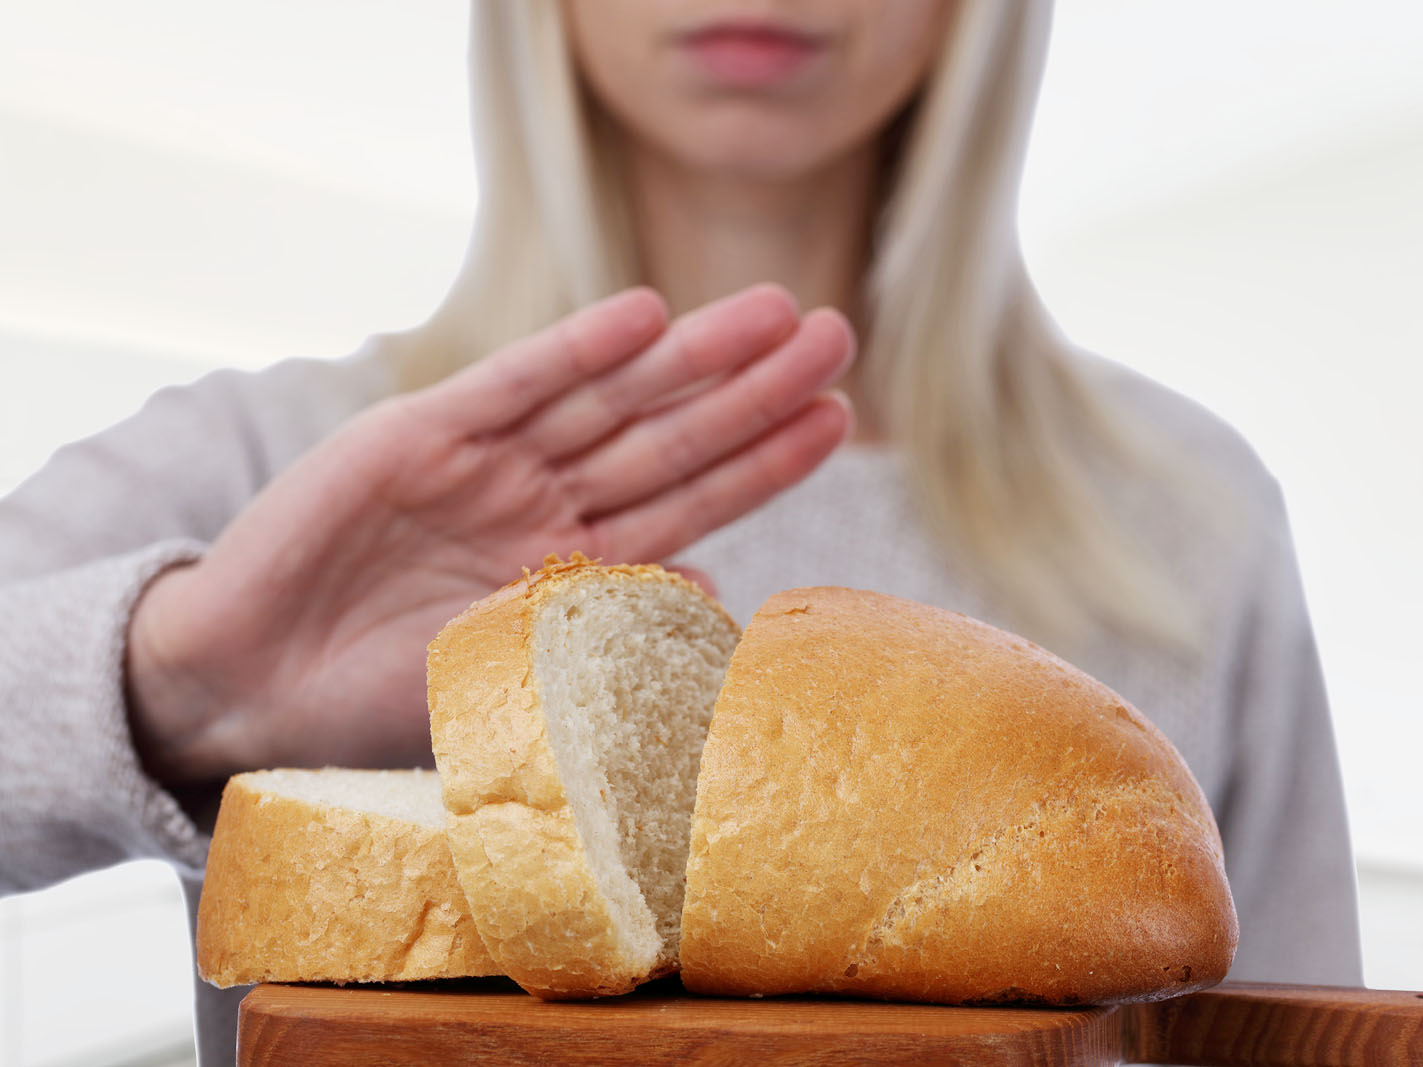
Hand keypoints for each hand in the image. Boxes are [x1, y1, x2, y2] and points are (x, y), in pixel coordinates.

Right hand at [126, 285, 852, 782]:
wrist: (250, 684)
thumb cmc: (378, 696)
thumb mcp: (515, 671)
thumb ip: (611, 627)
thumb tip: (717, 598)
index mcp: (576, 563)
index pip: (693, 501)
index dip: (765, 458)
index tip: (837, 418)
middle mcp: (544, 501)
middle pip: (669, 435)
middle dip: (752, 388)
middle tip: (837, 336)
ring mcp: (487, 461)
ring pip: (609, 398)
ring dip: (689, 355)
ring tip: (773, 313)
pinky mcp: (418, 431)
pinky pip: (513, 385)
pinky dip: (575, 350)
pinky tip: (644, 315)